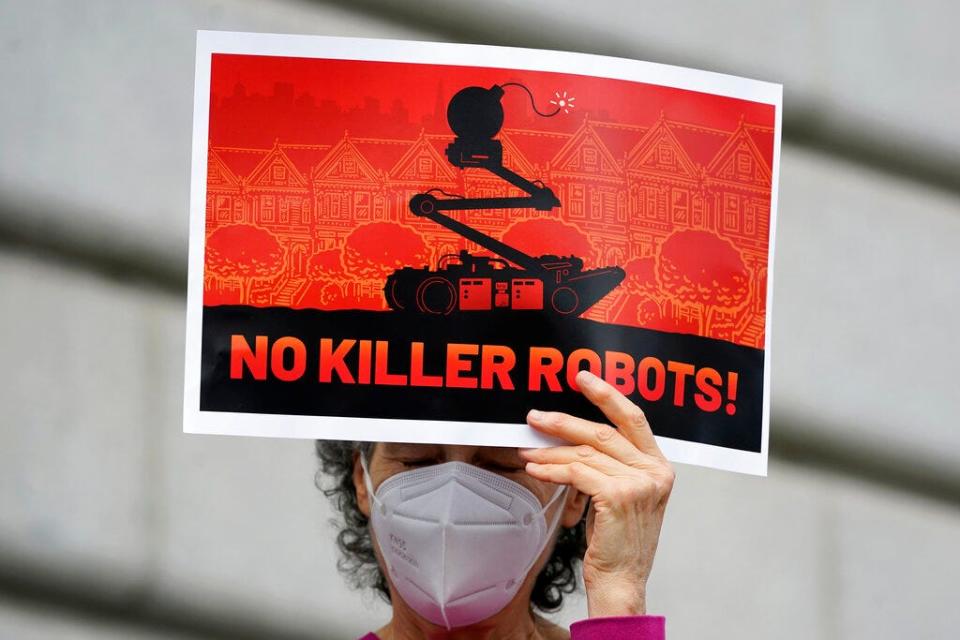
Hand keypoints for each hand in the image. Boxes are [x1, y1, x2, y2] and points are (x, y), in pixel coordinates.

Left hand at [521, 369, 674, 617]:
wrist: (622, 582)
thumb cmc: (617, 542)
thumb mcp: (621, 496)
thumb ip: (608, 465)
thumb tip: (570, 437)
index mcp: (659, 467)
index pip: (633, 419)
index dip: (607, 394)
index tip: (582, 377)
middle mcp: (654, 471)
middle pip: (604, 431)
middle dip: (565, 420)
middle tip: (536, 415)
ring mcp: (639, 483)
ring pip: (585, 452)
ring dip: (550, 450)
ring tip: (527, 450)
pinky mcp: (618, 495)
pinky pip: (577, 472)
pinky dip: (552, 468)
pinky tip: (536, 468)